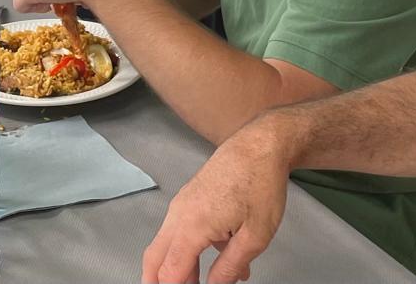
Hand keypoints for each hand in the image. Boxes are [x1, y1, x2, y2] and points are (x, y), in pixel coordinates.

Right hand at [141, 121, 293, 283]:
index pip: (170, 272)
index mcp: (192, 225)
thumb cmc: (261, 185)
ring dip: (177, 269)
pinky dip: (186, 251)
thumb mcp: (255, 236)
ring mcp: (182, 204)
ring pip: (166, 244)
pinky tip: (215, 261)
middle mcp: (179, 214)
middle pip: (155, 258)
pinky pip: (179, 230)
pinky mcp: (189, 198)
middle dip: (157, 282)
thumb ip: (229, 267)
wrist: (260, 144)